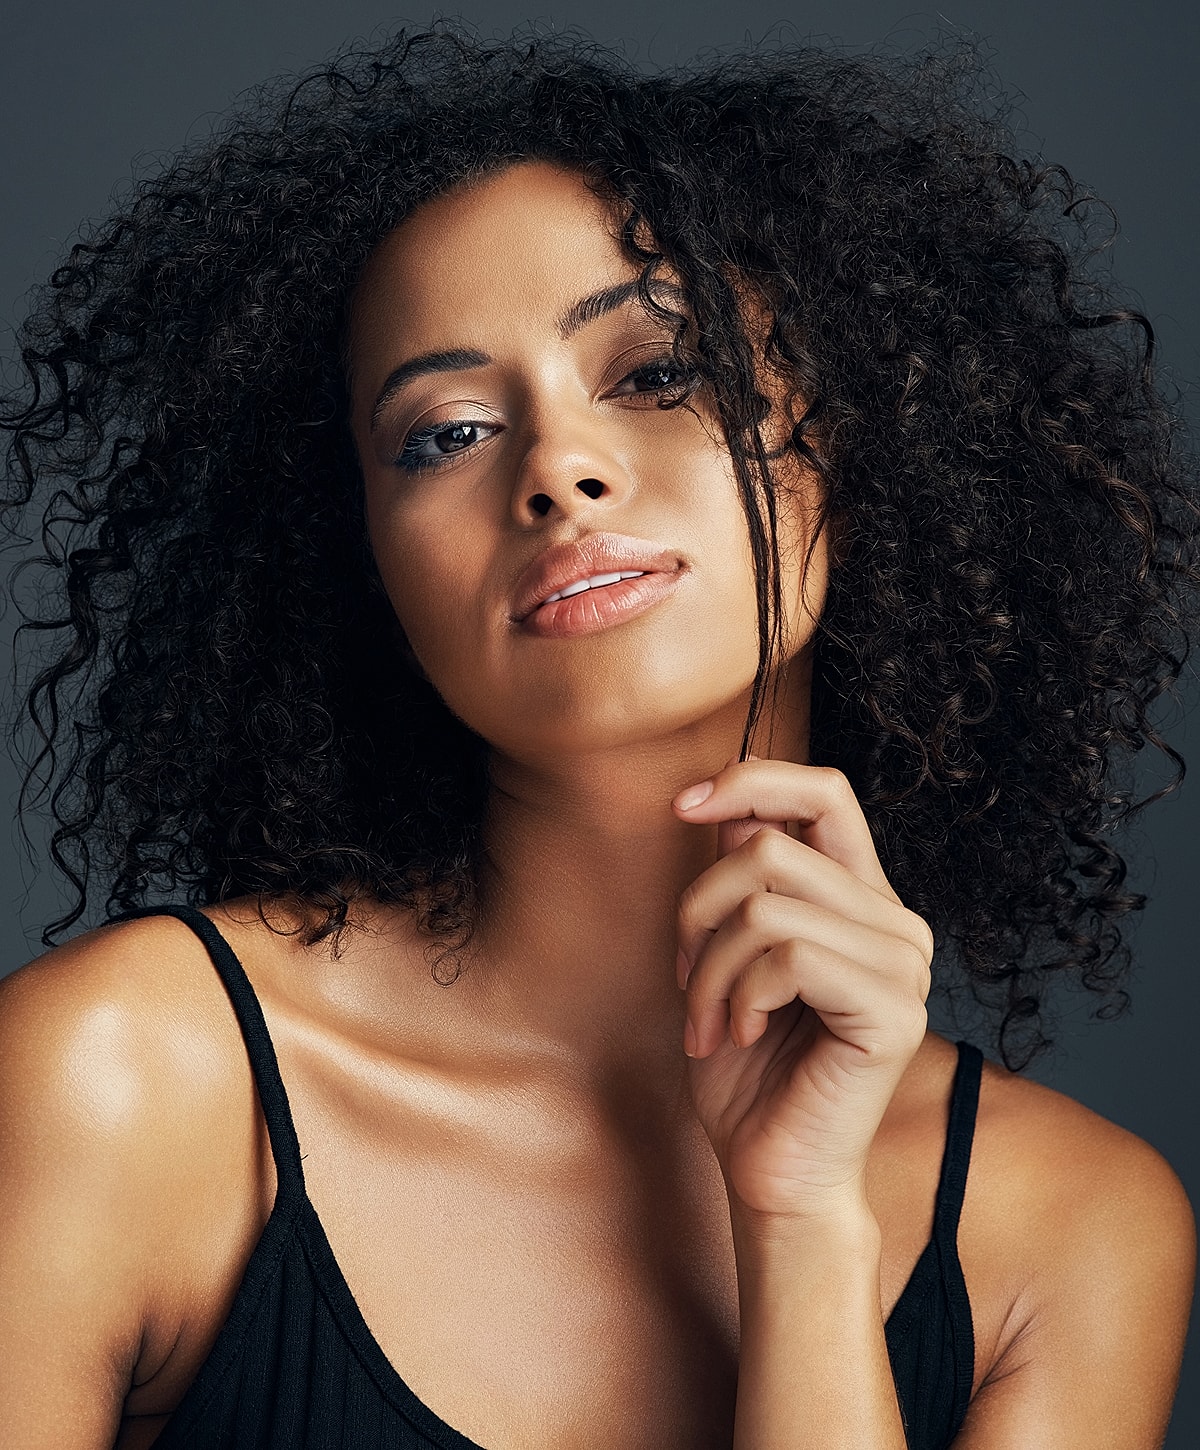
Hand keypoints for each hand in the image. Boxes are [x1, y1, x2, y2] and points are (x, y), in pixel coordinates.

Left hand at [672, 758, 932, 1225]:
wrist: (771, 1170)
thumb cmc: (747, 1067)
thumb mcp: (726, 953)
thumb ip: (742, 883)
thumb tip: (726, 811)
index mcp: (861, 900)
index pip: (825, 792)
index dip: (751, 779)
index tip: (682, 804)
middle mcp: (895, 922)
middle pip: (772, 846)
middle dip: (699, 908)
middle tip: (685, 974)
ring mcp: (903, 966)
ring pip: (767, 904)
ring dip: (709, 966)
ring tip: (708, 1018)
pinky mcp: (893, 1009)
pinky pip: (786, 955)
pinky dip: (737, 993)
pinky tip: (742, 1033)